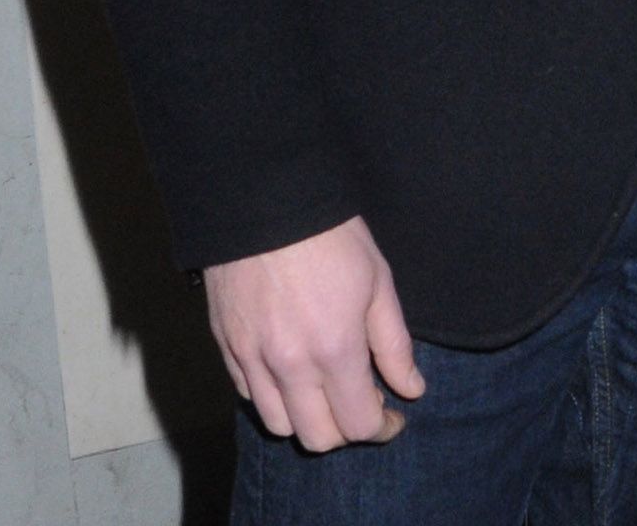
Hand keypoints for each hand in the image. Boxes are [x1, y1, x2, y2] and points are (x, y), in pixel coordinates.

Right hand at [204, 215, 424, 450]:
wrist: (267, 198)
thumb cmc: (332, 235)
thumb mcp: (379, 281)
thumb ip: (394, 345)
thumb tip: (411, 390)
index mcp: (334, 349)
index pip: (357, 425)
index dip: (381, 429)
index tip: (392, 417)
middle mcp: (289, 365)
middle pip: (316, 438)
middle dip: (345, 430)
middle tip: (361, 401)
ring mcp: (251, 359)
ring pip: (278, 424)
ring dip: (307, 417)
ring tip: (324, 387)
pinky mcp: (226, 346)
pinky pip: (247, 395)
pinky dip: (272, 395)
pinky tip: (291, 370)